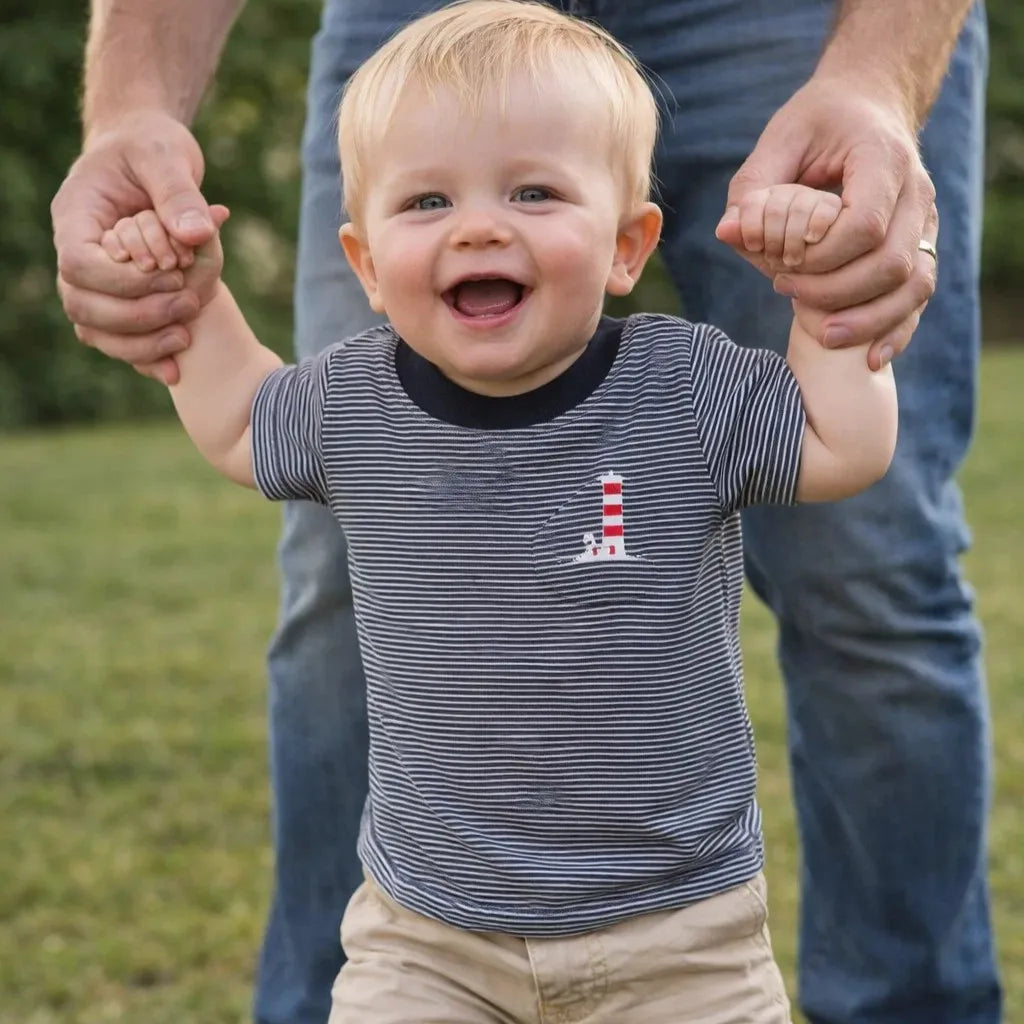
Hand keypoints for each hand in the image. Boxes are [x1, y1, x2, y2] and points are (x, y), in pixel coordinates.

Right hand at [51, 111, 216, 384]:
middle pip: (83, 306)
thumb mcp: (165, 155)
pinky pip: (118, 340)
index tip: (172, 275)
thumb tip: (199, 235)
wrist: (150, 154)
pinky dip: (144, 355)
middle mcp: (77, 253)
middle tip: (188, 306)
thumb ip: (179, 193)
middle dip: (137, 316)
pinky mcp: (118, 299)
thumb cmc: (152, 146)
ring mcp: (94, 282)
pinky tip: (176, 367)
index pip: (79, 264)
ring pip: (96, 331)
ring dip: (140, 343)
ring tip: (186, 337)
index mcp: (76, 217)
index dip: (124, 281)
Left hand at [715, 77, 938, 369]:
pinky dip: (896, 330)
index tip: (782, 264)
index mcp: (884, 159)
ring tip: (821, 336)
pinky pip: (919, 296)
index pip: (865, 225)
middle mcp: (916, 193)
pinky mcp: (921, 246)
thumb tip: (728, 234)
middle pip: (892, 263)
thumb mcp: (779, 140)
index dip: (822, 258)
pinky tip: (869, 359)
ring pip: (914, 285)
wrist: (869, 106)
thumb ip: (753, 189)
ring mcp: (924, 222)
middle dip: (835, 292)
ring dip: (868, 320)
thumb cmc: (819, 123)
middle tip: (785, 291)